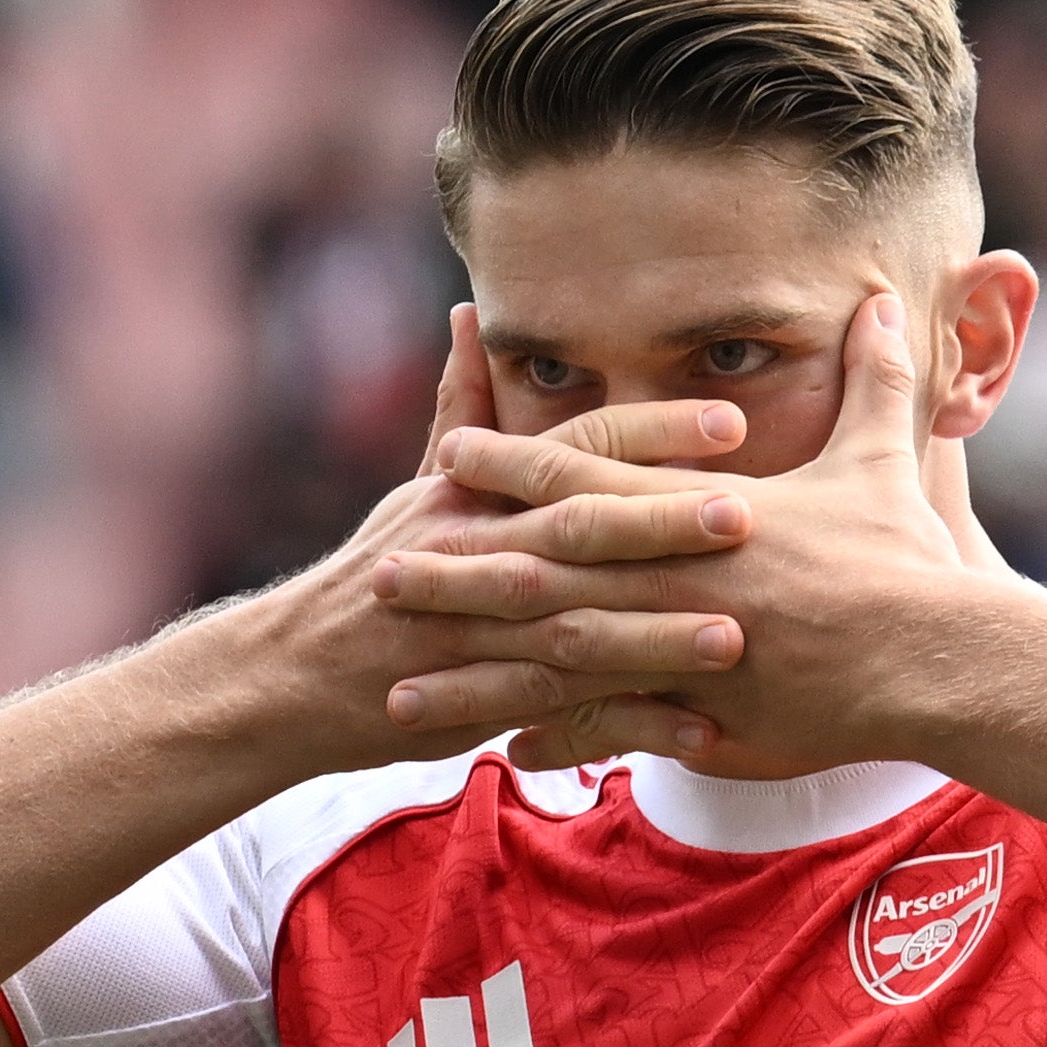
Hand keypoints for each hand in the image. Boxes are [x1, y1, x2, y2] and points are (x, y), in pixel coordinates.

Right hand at [167, 312, 794, 782]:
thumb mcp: (417, 488)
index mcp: (475, 494)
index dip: (649, 433)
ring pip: (576, 628)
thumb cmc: (378, 574)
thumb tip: (470, 316)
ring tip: (736, 636)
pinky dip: (632, 722)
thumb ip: (460, 408)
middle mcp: (476, 552)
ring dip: (656, 634)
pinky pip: (567, 712)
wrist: (294, 674)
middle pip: (580, 531)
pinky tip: (702, 729)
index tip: (731, 421)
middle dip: (664, 523)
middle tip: (752, 515)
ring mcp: (476, 631)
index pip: (573, 450)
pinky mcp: (480, 700)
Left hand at [375, 294, 983, 779]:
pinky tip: (500, 753)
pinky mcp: (701, 713)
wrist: (939, 657)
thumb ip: (874, 382)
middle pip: (539, 569)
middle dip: (455, 571)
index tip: (448, 454)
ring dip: (473, 668)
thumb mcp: (886, 458)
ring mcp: (678, 647)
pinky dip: (552, 739)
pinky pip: (609, 728)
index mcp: (699, 512)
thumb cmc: (911, 561)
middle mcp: (671, 576)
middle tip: (378, 571)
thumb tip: (882, 304)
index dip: (510, 466)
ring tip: (400, 684)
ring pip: (552, 655)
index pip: (584, 480)